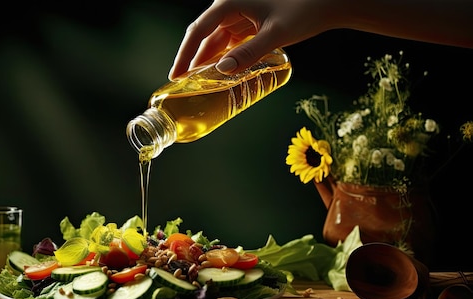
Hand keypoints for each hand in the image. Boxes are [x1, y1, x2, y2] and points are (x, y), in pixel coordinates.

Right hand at [168, 0, 330, 79]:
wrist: (329, 2)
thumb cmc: (305, 10)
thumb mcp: (276, 34)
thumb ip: (249, 53)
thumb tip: (223, 70)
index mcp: (230, 2)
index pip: (198, 31)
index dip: (184, 54)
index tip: (175, 75)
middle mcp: (231, 4)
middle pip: (204, 35)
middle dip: (193, 59)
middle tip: (183, 84)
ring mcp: (241, 12)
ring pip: (217, 38)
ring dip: (208, 59)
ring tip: (199, 83)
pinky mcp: (251, 19)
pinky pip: (230, 39)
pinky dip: (224, 55)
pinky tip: (221, 71)